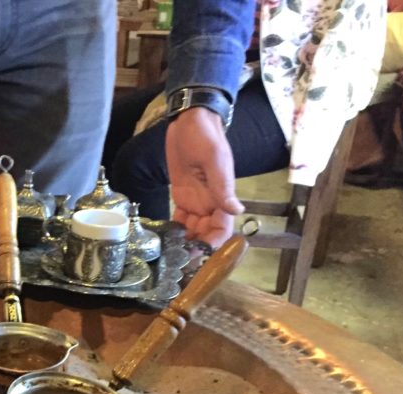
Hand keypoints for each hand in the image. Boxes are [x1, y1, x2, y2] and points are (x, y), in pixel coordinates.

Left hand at [165, 107, 243, 247]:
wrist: (189, 121)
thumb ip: (223, 186)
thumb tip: (237, 210)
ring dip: (185, 242)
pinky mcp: (183, 196)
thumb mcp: (214, 159)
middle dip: (197, 248)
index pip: (223, 226)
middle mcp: (211, 202)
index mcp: (223, 195)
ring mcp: (197, 200)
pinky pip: (180, 219)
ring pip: (194, 229)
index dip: (215, 243)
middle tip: (180, 261)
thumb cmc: (204, 136)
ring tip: (171, 256)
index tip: (201, 255)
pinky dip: (175, 230)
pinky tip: (165, 240)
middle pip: (207, 232)